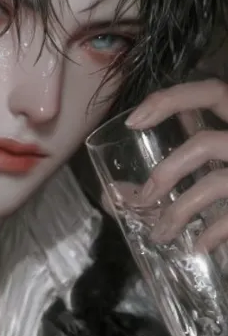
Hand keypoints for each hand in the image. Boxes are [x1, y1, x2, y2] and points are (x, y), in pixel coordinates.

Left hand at [125, 79, 227, 252]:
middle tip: (140, 200)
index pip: (211, 90)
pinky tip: (198, 245)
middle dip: (165, 173)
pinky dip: (213, 233)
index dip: (170, 100)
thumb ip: (192, 156)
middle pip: (204, 145)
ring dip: (179, 213)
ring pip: (214, 184)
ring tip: (159, 235)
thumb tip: (120, 190)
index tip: (132, 120)